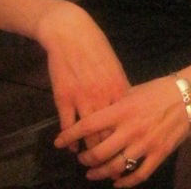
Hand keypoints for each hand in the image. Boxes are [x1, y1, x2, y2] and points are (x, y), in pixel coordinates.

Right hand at [36, 1, 130, 150]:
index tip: (125, 144)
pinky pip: (68, 128)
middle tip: (108, 158)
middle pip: (109, 133)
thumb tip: (127, 103)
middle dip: (109, 149)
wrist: (69, 32)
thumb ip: (120, 86)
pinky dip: (70, 141)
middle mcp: (102, 97)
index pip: (126, 121)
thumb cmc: (94, 44)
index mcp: (118, 87)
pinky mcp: (64, 100)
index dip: (126, 135)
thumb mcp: (114, 64)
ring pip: (89, 136)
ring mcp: (82, 100)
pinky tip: (71, 147)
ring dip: (90, 150)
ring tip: (90, 157)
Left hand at [54, 75, 190, 186]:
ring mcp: (145, 144)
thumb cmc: (159, 89)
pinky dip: (125, 182)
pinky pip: (138, 175)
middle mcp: (130, 129)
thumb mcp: (133, 90)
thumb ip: (115, 103)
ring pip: (116, 167)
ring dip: (100, 173)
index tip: (59, 141)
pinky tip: (117, 182)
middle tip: (81, 158)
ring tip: (92, 173)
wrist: (188, 96)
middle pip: (99, 152)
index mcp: (122, 110)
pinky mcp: (159, 154)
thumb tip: (97, 109)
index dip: (71, 135)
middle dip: (85, 158)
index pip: (89, 125)